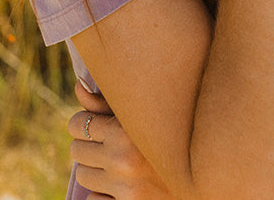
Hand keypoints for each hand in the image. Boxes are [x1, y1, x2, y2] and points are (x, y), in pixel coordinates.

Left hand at [69, 80, 173, 198]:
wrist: (196, 173)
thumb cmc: (164, 137)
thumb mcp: (138, 115)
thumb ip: (106, 102)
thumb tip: (78, 84)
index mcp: (126, 130)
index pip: (78, 123)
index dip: (84, 123)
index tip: (96, 125)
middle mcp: (123, 159)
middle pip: (76, 150)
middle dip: (89, 146)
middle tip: (109, 145)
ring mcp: (125, 188)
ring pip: (83, 175)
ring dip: (96, 170)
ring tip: (118, 163)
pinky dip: (103, 194)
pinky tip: (123, 185)